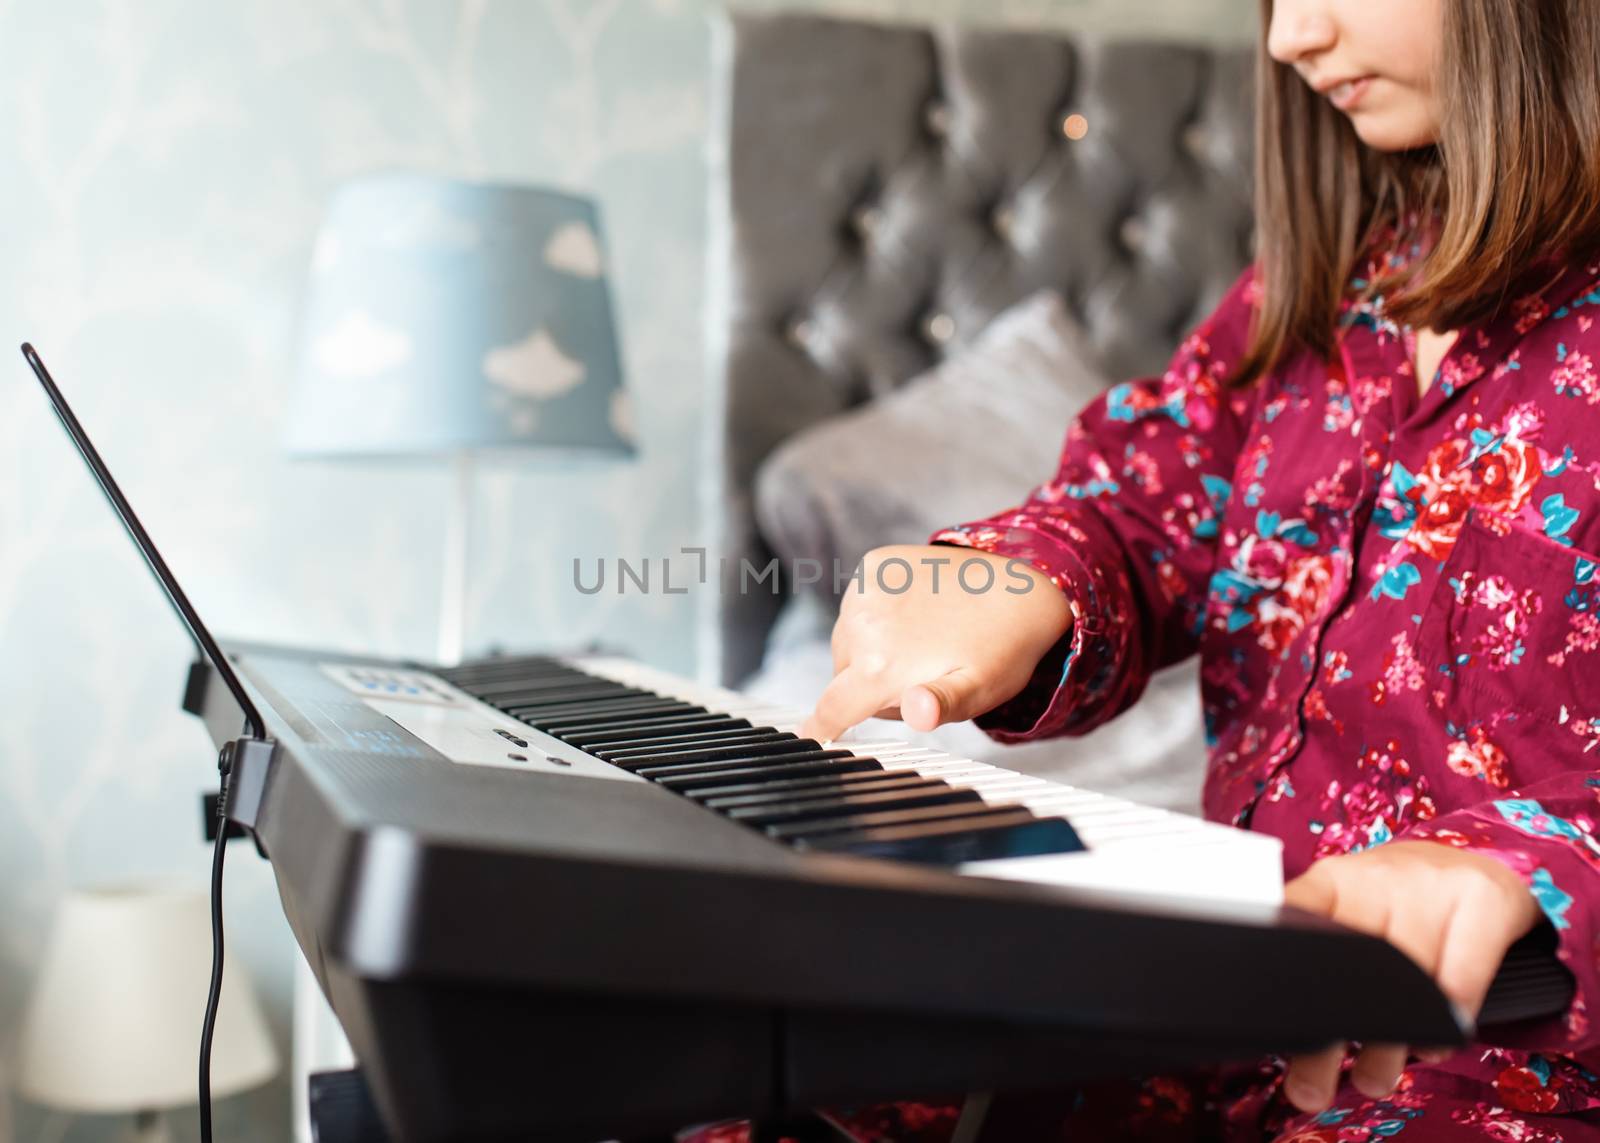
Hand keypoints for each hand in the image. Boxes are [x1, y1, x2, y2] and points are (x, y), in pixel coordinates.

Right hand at [797, 544, 1073, 741]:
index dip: (821, 728)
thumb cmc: (1000, 650)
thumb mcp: (977, 691)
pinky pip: (860, 604)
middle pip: (843, 673)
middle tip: (918, 678)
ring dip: (873, 647)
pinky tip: (917, 613)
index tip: (810, 737)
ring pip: (849, 638)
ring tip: (921, 644)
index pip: (832, 708)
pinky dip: (878, 614)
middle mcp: (861, 623)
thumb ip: (939, 705)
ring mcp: (866, 587)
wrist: (1023, 585)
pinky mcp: (875, 563)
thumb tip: (917, 711)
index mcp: (879, 665)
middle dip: (869, 683)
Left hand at [1280, 840, 1540, 1112]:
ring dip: (1387, 1043)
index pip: (1292, 910)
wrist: (1478, 865)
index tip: (1266, 1013)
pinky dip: (1442, 1022)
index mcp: (1332, 879)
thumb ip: (1321, 954)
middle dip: (1326, 1035)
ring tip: (1371, 1080)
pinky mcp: (1484, 899)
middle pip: (1347, 963)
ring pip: (1406, 975)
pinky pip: (1460, 976)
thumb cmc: (1398, 904)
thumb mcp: (1350, 911)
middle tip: (1308, 1088)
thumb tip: (1283, 1025)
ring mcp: (1432, 884)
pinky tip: (1429, 1046)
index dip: (1276, 958)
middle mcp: (1378, 876)